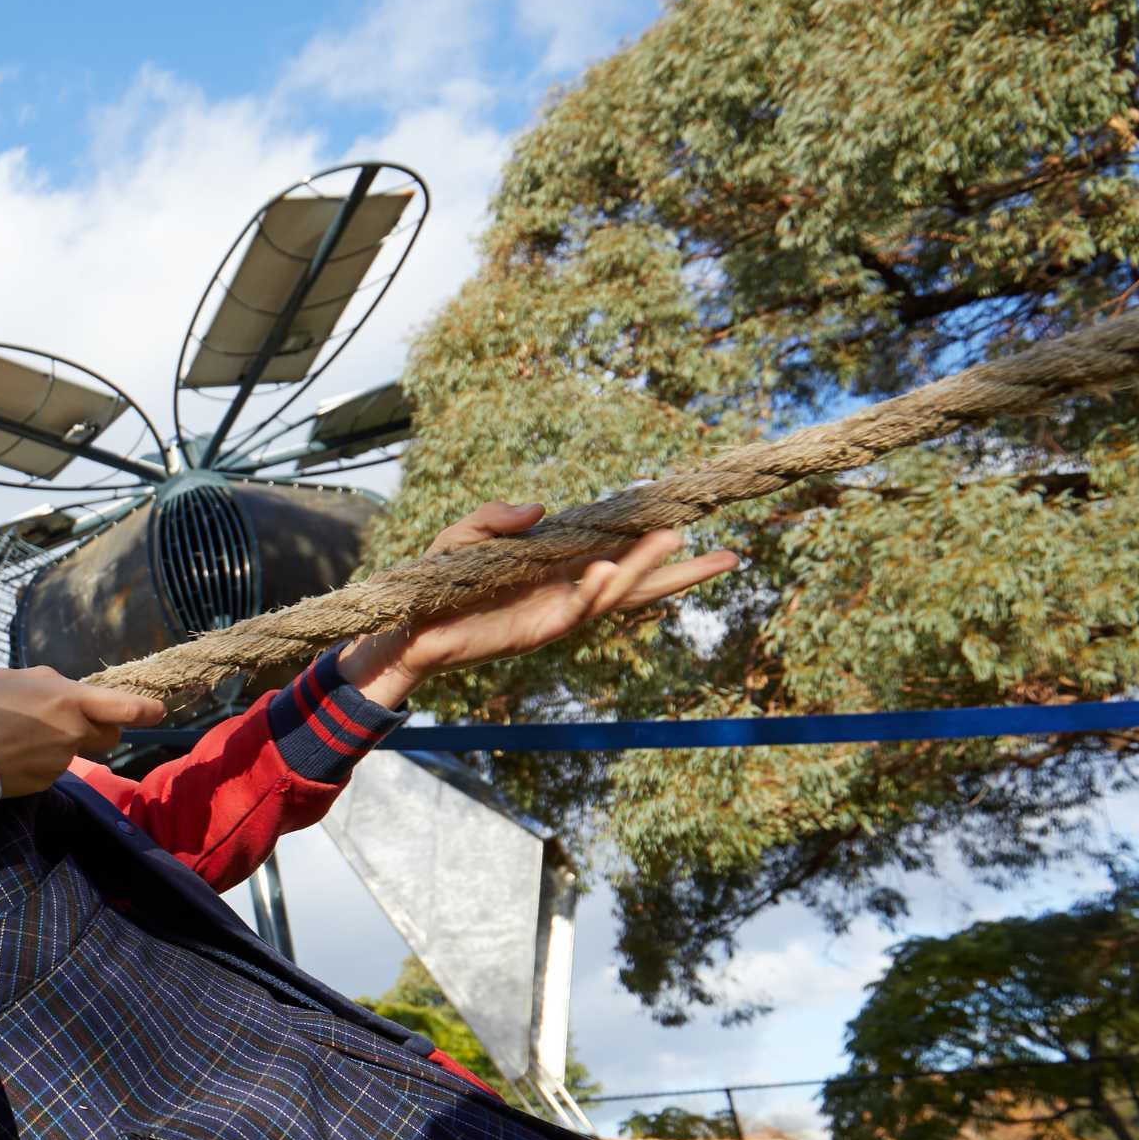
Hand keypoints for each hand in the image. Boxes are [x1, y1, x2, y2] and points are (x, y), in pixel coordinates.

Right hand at [0, 669, 167, 798]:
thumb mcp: (13, 677)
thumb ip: (47, 682)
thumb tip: (62, 689)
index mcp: (69, 699)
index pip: (125, 708)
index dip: (146, 709)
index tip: (158, 711)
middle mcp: (73, 732)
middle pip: (110, 736)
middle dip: (102, 729)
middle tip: (75, 721)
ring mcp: (61, 761)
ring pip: (77, 751)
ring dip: (63, 744)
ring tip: (23, 735)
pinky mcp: (46, 782)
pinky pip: (54, 768)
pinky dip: (41, 761)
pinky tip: (13, 752)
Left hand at [339, 501, 738, 706]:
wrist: (407, 629)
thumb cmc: (438, 583)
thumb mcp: (463, 537)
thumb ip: (496, 517)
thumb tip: (540, 508)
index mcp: (557, 566)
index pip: (615, 548)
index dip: (648, 535)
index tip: (685, 514)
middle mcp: (566, 590)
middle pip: (637, 582)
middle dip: (683, 572)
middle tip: (731, 558)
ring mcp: (557, 613)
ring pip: (614, 593)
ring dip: (645, 568)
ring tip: (676, 540)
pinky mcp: (537, 631)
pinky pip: (575, 610)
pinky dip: (595, 591)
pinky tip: (609, 571)